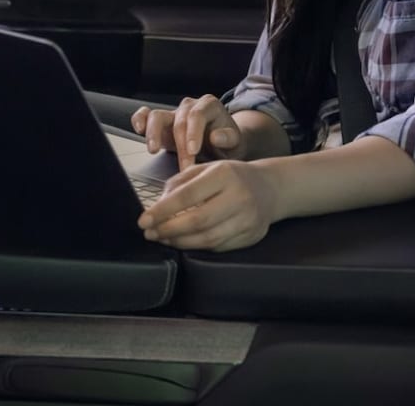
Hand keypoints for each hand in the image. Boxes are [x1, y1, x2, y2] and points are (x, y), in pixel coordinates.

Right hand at [131, 95, 246, 172]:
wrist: (222, 145)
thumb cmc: (228, 143)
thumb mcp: (235, 142)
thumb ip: (228, 138)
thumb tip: (215, 137)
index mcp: (209, 106)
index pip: (197, 115)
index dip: (193, 133)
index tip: (193, 151)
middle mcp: (189, 106)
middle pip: (178, 121)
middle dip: (180, 146)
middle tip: (185, 166)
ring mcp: (174, 113)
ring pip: (157, 115)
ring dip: (153, 133)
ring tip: (153, 149)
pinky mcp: (161, 122)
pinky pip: (146, 115)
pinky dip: (140, 120)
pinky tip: (138, 130)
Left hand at [137, 160, 278, 251]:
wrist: (270, 188)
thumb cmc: (232, 177)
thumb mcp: (207, 168)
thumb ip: (180, 182)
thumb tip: (158, 204)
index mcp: (224, 174)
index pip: (188, 195)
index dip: (162, 210)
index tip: (144, 220)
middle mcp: (239, 196)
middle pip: (198, 220)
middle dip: (169, 230)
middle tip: (151, 233)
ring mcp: (247, 219)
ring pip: (208, 238)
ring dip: (181, 242)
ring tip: (164, 238)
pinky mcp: (251, 236)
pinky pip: (219, 247)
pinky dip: (198, 246)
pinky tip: (186, 242)